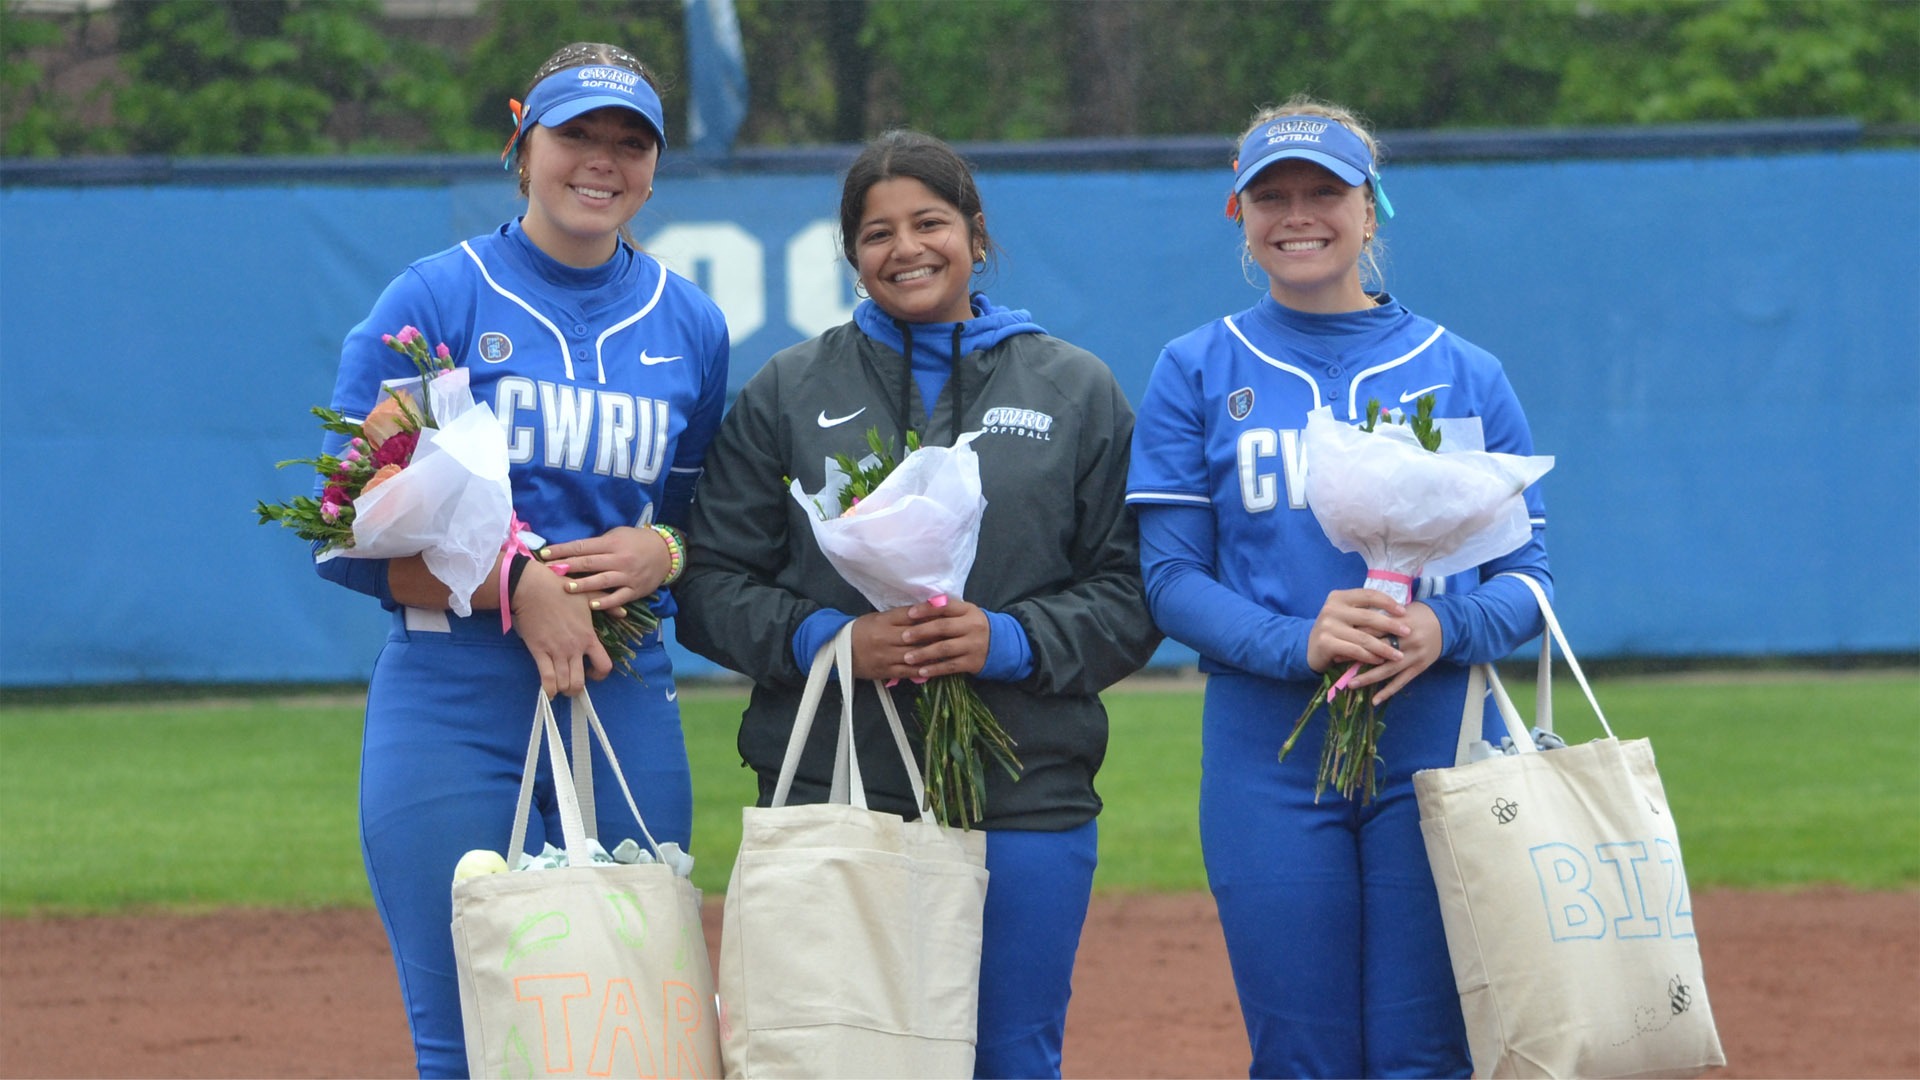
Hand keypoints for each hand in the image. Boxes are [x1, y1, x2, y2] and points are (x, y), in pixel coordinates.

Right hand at [509, 561, 612, 696]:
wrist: (532, 588)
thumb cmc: (560, 590)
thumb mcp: (589, 594)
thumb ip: (607, 605)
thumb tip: (623, 613)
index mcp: (588, 637)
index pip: (604, 666)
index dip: (600, 675)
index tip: (592, 673)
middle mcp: (574, 648)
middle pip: (580, 682)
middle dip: (576, 689)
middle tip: (572, 684)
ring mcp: (556, 651)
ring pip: (564, 684)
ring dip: (563, 690)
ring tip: (560, 686)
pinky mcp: (539, 651)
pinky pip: (546, 679)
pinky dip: (548, 690)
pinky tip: (548, 691)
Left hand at [536, 526, 668, 611]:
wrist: (666, 552)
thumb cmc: (636, 541)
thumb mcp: (618, 535)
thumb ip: (598, 544)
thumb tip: (571, 551)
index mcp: (612, 543)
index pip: (583, 546)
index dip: (563, 550)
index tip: (545, 554)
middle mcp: (619, 559)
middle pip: (590, 562)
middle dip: (568, 566)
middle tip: (549, 571)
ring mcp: (628, 576)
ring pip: (603, 580)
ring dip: (584, 584)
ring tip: (567, 588)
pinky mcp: (635, 590)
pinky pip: (619, 597)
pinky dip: (606, 602)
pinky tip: (592, 605)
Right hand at [847, 600, 988, 681]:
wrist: (840, 650)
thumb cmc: (862, 630)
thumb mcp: (879, 617)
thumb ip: (900, 616)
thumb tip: (925, 611)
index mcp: (884, 621)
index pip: (910, 615)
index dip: (929, 614)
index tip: (947, 612)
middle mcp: (886, 637)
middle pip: (917, 635)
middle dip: (937, 634)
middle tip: (956, 632)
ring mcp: (886, 655)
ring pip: (915, 654)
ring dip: (934, 653)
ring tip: (952, 651)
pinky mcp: (886, 670)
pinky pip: (908, 671)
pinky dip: (924, 669)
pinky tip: (937, 668)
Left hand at [899, 598, 988, 678]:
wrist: (1001, 645)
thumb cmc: (973, 626)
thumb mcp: (965, 614)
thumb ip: (945, 611)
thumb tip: (915, 611)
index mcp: (968, 610)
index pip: (945, 606)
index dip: (927, 609)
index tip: (909, 613)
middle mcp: (972, 626)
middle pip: (943, 627)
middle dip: (921, 632)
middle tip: (904, 637)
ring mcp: (973, 645)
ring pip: (945, 649)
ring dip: (924, 653)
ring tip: (908, 657)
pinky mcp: (972, 662)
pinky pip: (951, 666)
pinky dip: (935, 669)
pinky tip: (921, 671)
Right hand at [1306, 587, 1411, 674]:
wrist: (1309, 648)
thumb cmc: (1335, 630)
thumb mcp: (1346, 615)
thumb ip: (1364, 611)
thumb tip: (1398, 611)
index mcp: (1339, 597)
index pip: (1368, 595)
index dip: (1388, 602)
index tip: (1404, 611)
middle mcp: (1332, 608)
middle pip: (1368, 616)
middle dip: (1391, 625)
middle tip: (1407, 632)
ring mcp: (1328, 626)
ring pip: (1364, 637)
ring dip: (1384, 647)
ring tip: (1398, 654)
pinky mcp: (1326, 643)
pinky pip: (1354, 650)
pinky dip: (1370, 656)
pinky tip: (1380, 660)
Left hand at [1314, 596, 1442, 705]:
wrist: (1447, 623)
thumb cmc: (1417, 614)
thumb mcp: (1400, 611)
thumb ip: (1380, 617)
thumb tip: (1352, 625)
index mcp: (1400, 622)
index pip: (1373, 630)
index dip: (1354, 636)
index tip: (1338, 640)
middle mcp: (1407, 640)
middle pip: (1378, 650)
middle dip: (1356, 656)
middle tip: (1337, 660)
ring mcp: (1414, 655)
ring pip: (1388, 669)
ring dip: (1369, 678)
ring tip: (1351, 684)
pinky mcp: (1420, 667)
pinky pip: (1402, 681)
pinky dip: (1388, 691)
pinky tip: (1375, 700)